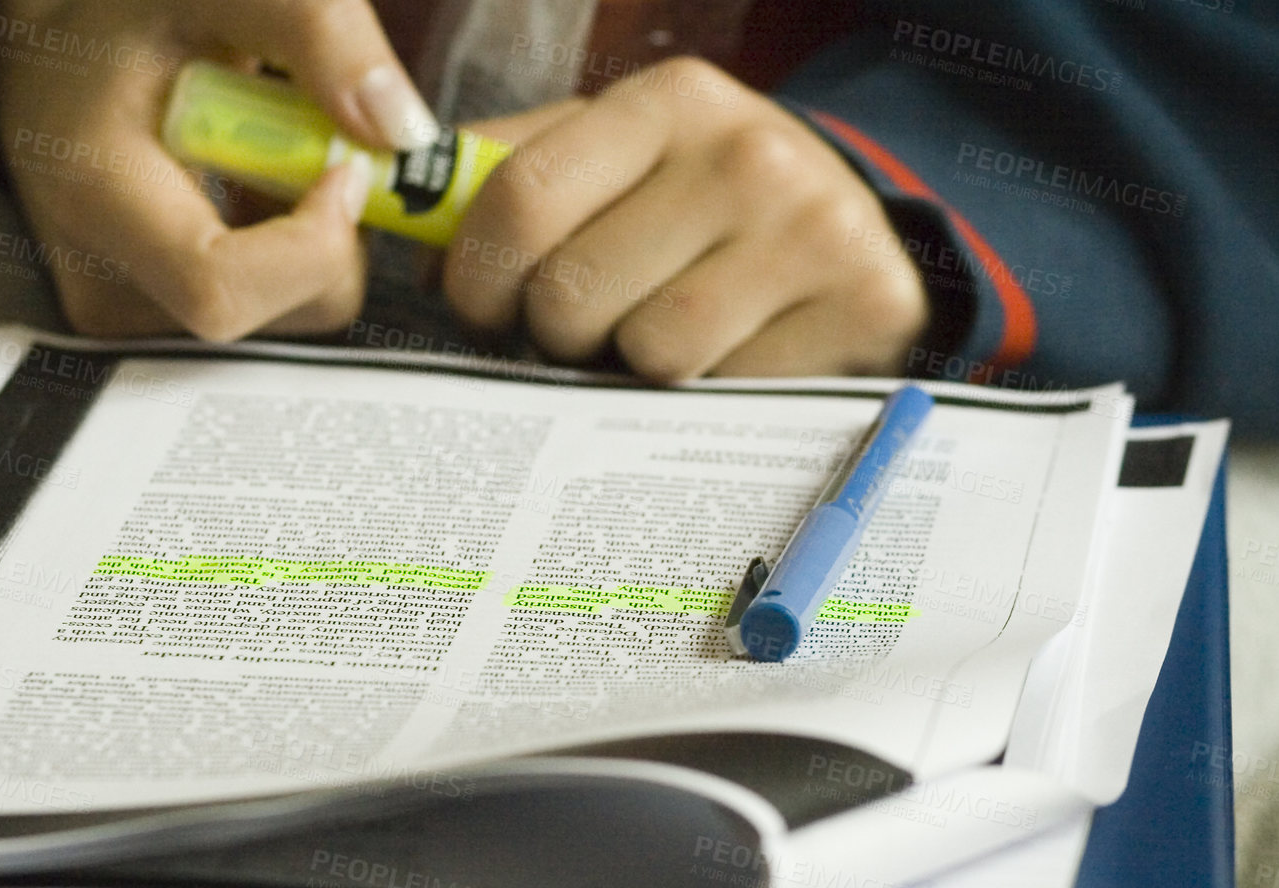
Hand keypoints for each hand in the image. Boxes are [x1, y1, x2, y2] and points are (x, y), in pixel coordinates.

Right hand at [0, 0, 436, 340]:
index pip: (223, 290)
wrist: (55, 56)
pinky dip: (291, 251)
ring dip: (312, 236)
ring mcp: (129, 315)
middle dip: (328, 230)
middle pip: (276, 312)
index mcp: (97, 197)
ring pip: (286, 316)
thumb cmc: (125, 15)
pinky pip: (270, 312)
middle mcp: (102, 282)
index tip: (343, 166)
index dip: (312, 243)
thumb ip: (315, 32)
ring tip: (265, 154)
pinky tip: (252, 188)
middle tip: (309, 137)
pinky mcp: (157, 324)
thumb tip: (403, 133)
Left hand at [443, 58, 929, 378]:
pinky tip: (723, 357)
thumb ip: (508, 179)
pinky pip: (725, 394)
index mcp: (668, 100)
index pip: (521, 200)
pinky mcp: (864, 306)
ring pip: (649, 353)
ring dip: (630, 369)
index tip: (480, 307)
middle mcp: (748, 150)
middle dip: (556, 333)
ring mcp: (814, 228)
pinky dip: (704, 396)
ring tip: (654, 338)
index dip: (477, 276)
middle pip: (572, 294)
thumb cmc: (694, 206)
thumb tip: (413, 233)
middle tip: (584, 328)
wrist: (852, 230)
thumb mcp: (612, 162)